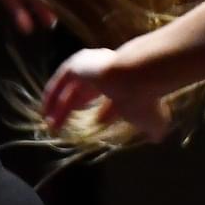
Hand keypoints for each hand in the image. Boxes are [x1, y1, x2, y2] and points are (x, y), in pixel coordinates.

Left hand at [41, 47, 170, 138]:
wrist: (136, 77)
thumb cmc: (143, 99)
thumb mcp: (152, 119)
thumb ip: (153, 128)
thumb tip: (158, 139)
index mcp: (126, 82)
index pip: (113, 97)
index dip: (105, 113)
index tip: (97, 124)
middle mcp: (108, 70)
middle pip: (87, 91)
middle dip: (75, 107)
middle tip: (63, 125)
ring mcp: (91, 65)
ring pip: (71, 87)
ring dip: (60, 106)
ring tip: (51, 124)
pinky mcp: (76, 65)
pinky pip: (60, 81)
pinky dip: (52, 96)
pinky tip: (46, 111)